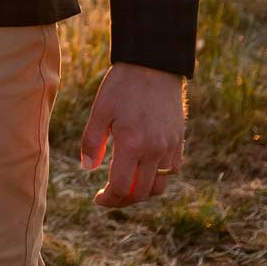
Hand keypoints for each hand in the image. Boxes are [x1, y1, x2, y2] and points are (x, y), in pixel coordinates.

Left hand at [78, 61, 185, 207]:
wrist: (154, 65)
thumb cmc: (122, 85)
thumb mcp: (100, 111)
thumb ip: (91, 142)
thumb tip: (88, 168)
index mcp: (132, 144)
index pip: (123, 188)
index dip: (109, 199)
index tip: (98, 198)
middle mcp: (155, 150)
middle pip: (142, 193)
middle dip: (123, 200)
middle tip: (109, 196)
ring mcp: (170, 146)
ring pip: (160, 185)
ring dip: (142, 193)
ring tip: (126, 186)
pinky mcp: (178, 140)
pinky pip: (172, 170)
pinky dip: (158, 178)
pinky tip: (143, 170)